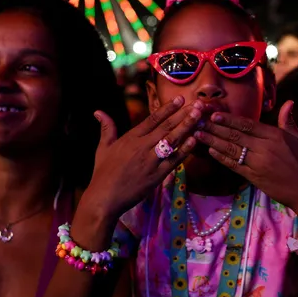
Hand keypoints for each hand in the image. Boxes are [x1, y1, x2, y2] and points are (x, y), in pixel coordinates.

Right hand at [83, 96, 203, 221]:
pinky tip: (194, 140)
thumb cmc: (103, 173)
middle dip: (183, 114)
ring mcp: (150, 160)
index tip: (180, 99)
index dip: (168, 108)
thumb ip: (106, 128)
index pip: (152, 119)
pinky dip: (184, 150)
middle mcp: (142, 146)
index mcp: (130, 138)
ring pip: (172, 140)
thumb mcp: (103, 148)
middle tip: (199, 104)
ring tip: (199, 116)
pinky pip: (174, 160)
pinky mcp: (157, 175)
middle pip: (166, 127)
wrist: (104, 197)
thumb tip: (98, 111)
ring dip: (187, 127)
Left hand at [194, 100, 297, 211]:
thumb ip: (288, 120)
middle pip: (235, 135)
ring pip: (231, 149)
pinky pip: (234, 165)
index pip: (247, 125)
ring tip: (198, 134)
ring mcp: (257, 163)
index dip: (229, 119)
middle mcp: (263, 148)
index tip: (214, 114)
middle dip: (215, 128)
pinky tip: (211, 151)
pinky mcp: (253, 177)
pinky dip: (222, 158)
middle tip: (198, 121)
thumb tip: (289, 102)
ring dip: (213, 141)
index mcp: (273, 136)